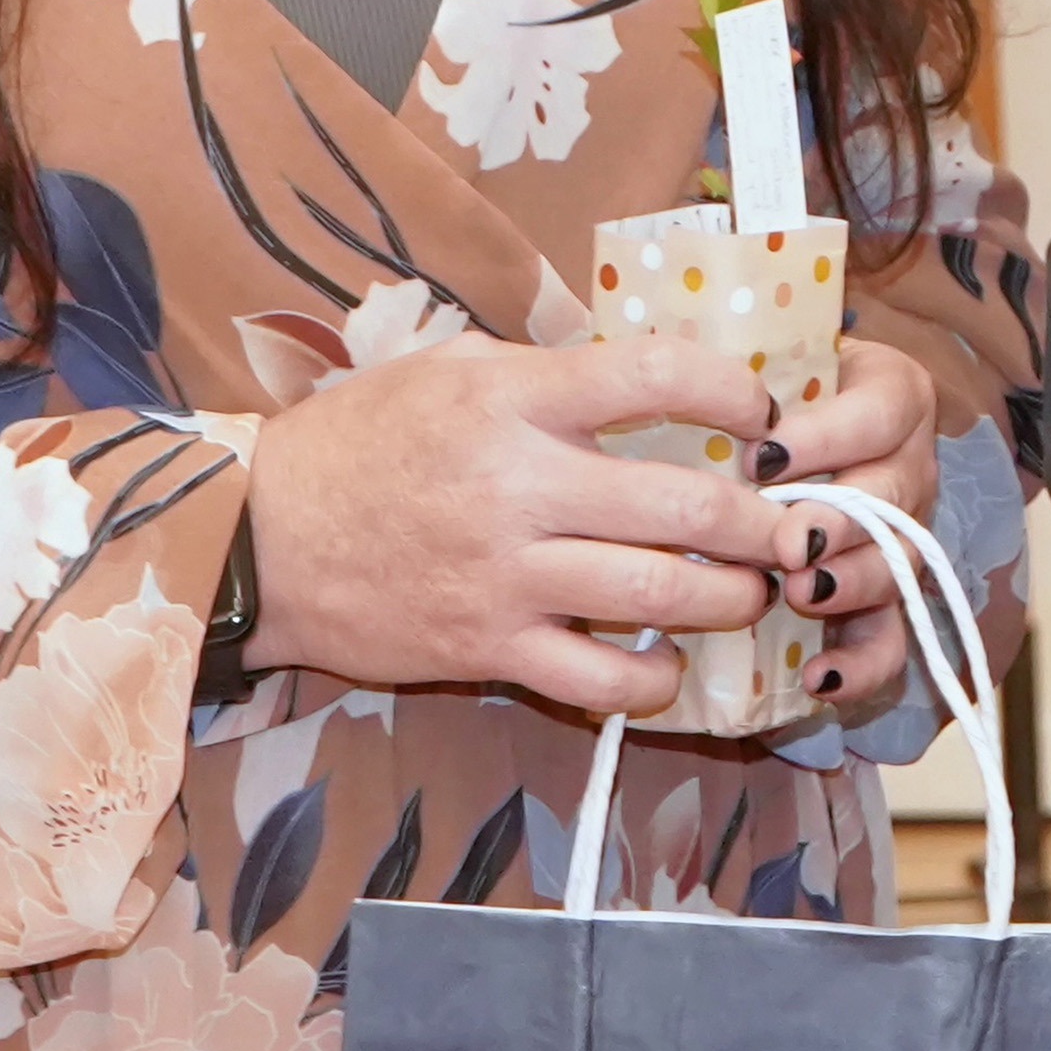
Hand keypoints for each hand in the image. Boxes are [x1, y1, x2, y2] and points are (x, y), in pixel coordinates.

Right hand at [240, 337, 792, 716]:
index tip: (763, 412)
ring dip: (730, 597)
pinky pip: (597, 678)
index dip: (735, 393)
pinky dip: (652, 680)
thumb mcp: (448, 370)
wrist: (258, 538)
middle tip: (791, 523)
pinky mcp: (485, 649)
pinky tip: (669, 665)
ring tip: (751, 589)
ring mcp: (505, 576)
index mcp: (514, 399)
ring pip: (660, 594)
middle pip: (686, 505)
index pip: (658, 375)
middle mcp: (519, 486)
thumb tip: (647, 374)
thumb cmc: (357, 443)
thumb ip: (546, 369)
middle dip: (765, 520)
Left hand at [756, 334, 956, 717]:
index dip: (826, 438)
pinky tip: (820, 679)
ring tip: (802, 596)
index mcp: (892, 395)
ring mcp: (903, 536)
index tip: (762, 455)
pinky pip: (892, 638)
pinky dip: (862, 665)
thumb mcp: (769, 360)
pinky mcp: (885, 599)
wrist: (797, 432)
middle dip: (841, 521)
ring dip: (851, 583)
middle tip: (790, 543)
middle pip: (896, 494)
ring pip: (899, 564)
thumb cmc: (772, 391)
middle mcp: (909, 465)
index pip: (878, 411)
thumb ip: (740, 366)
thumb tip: (681, 374)